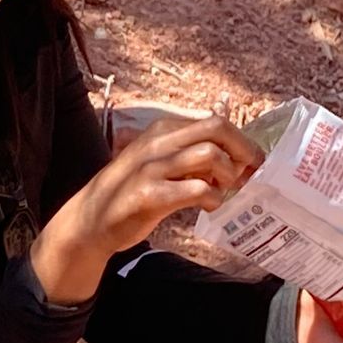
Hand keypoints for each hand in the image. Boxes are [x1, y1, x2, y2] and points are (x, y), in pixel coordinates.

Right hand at [32, 115, 262, 304]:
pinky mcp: (150, 195)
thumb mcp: (155, 161)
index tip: (253, 162)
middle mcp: (157, 142)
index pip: (214, 122)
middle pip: (216, 129)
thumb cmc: (128, 192)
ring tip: (224, 192)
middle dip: (243, 151)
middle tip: (249, 174)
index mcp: (162, 130)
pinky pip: (196, 189)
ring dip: (228, 176)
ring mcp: (152, 168)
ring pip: (209, 155)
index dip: (241, 142)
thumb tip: (232, 156)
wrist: (89, 220)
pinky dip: (213, 198)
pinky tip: (210, 207)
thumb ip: (187, 154)